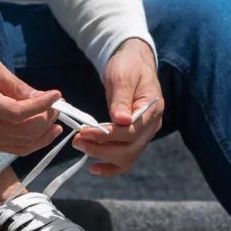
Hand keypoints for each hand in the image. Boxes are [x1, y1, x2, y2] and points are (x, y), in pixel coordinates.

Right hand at [0, 55, 62, 154]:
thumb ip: (15, 85)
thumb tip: (41, 96)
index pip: (19, 113)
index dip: (42, 106)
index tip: (57, 95)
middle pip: (26, 131)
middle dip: (47, 118)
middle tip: (57, 104)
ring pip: (24, 144)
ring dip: (45, 132)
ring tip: (55, 118)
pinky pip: (17, 149)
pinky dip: (35, 143)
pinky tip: (46, 132)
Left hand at [72, 38, 162, 176]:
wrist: (134, 62)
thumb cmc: (128, 65)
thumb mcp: (123, 76)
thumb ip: (122, 98)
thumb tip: (122, 121)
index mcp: (152, 109)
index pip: (132, 131)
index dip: (108, 135)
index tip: (84, 132)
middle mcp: (152, 126)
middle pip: (130, 149)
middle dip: (102, 149)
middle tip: (78, 141)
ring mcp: (144, 135)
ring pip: (128, 157)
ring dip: (104, 157)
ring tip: (81, 147)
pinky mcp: (134, 139)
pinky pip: (126, 159)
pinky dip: (111, 167)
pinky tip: (95, 168)